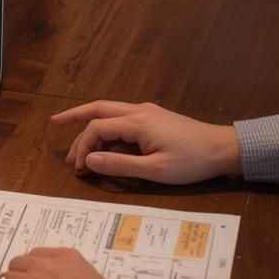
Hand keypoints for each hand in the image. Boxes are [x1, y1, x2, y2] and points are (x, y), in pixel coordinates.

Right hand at [52, 100, 239, 183]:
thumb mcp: (154, 170)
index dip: (83, 147)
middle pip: (98, 109)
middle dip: (75, 118)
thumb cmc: (191, 162)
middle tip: (55, 126)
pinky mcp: (155, 117)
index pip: (97, 128)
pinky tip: (103, 141)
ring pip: (110, 111)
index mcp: (137, 122)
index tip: (79, 169)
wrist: (224, 149)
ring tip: (78, 143)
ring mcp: (148, 112)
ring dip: (90, 123)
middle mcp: (139, 111)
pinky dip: (107, 126)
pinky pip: (122, 117)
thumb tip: (89, 161)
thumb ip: (119, 165)